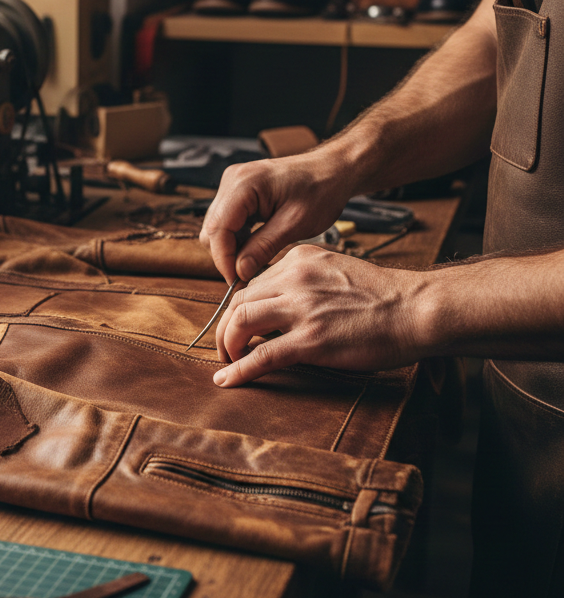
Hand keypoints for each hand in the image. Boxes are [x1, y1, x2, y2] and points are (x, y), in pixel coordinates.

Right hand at [199, 152, 353, 284]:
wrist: (332, 171)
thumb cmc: (320, 191)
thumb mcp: (295, 224)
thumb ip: (263, 247)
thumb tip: (240, 272)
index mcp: (243, 184)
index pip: (218, 229)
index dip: (224, 260)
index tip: (237, 282)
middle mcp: (232, 180)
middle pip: (212, 228)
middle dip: (226, 255)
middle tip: (247, 276)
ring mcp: (233, 184)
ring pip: (216, 226)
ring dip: (231, 247)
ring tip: (254, 262)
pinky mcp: (238, 191)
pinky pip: (227, 220)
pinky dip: (237, 237)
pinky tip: (255, 247)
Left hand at [213, 245, 425, 386]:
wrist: (415, 309)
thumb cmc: (383, 296)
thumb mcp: (335, 272)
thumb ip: (305, 282)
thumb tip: (281, 304)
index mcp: (298, 260)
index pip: (254, 282)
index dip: (240, 308)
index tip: (237, 326)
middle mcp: (293, 278)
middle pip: (238, 300)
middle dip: (225, 327)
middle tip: (224, 347)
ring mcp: (301, 308)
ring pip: (240, 322)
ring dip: (227, 345)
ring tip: (226, 361)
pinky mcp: (310, 339)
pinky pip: (262, 355)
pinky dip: (239, 369)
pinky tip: (227, 380)